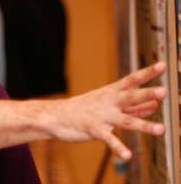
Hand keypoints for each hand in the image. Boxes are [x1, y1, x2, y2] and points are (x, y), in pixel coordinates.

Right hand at [48, 61, 166, 159]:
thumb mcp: (108, 103)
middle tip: (164, 91)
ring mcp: (101, 116)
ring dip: (144, 125)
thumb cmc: (84, 108)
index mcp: (112, 93)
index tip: (163, 65)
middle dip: (147, 94)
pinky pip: (108, 140)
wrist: (56, 116)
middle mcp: (109, 102)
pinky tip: (127, 155)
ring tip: (161, 130)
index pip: (132, 80)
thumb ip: (133, 106)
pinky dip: (118, 148)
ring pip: (126, 121)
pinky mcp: (93, 130)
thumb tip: (155, 104)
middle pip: (131, 97)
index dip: (147, 73)